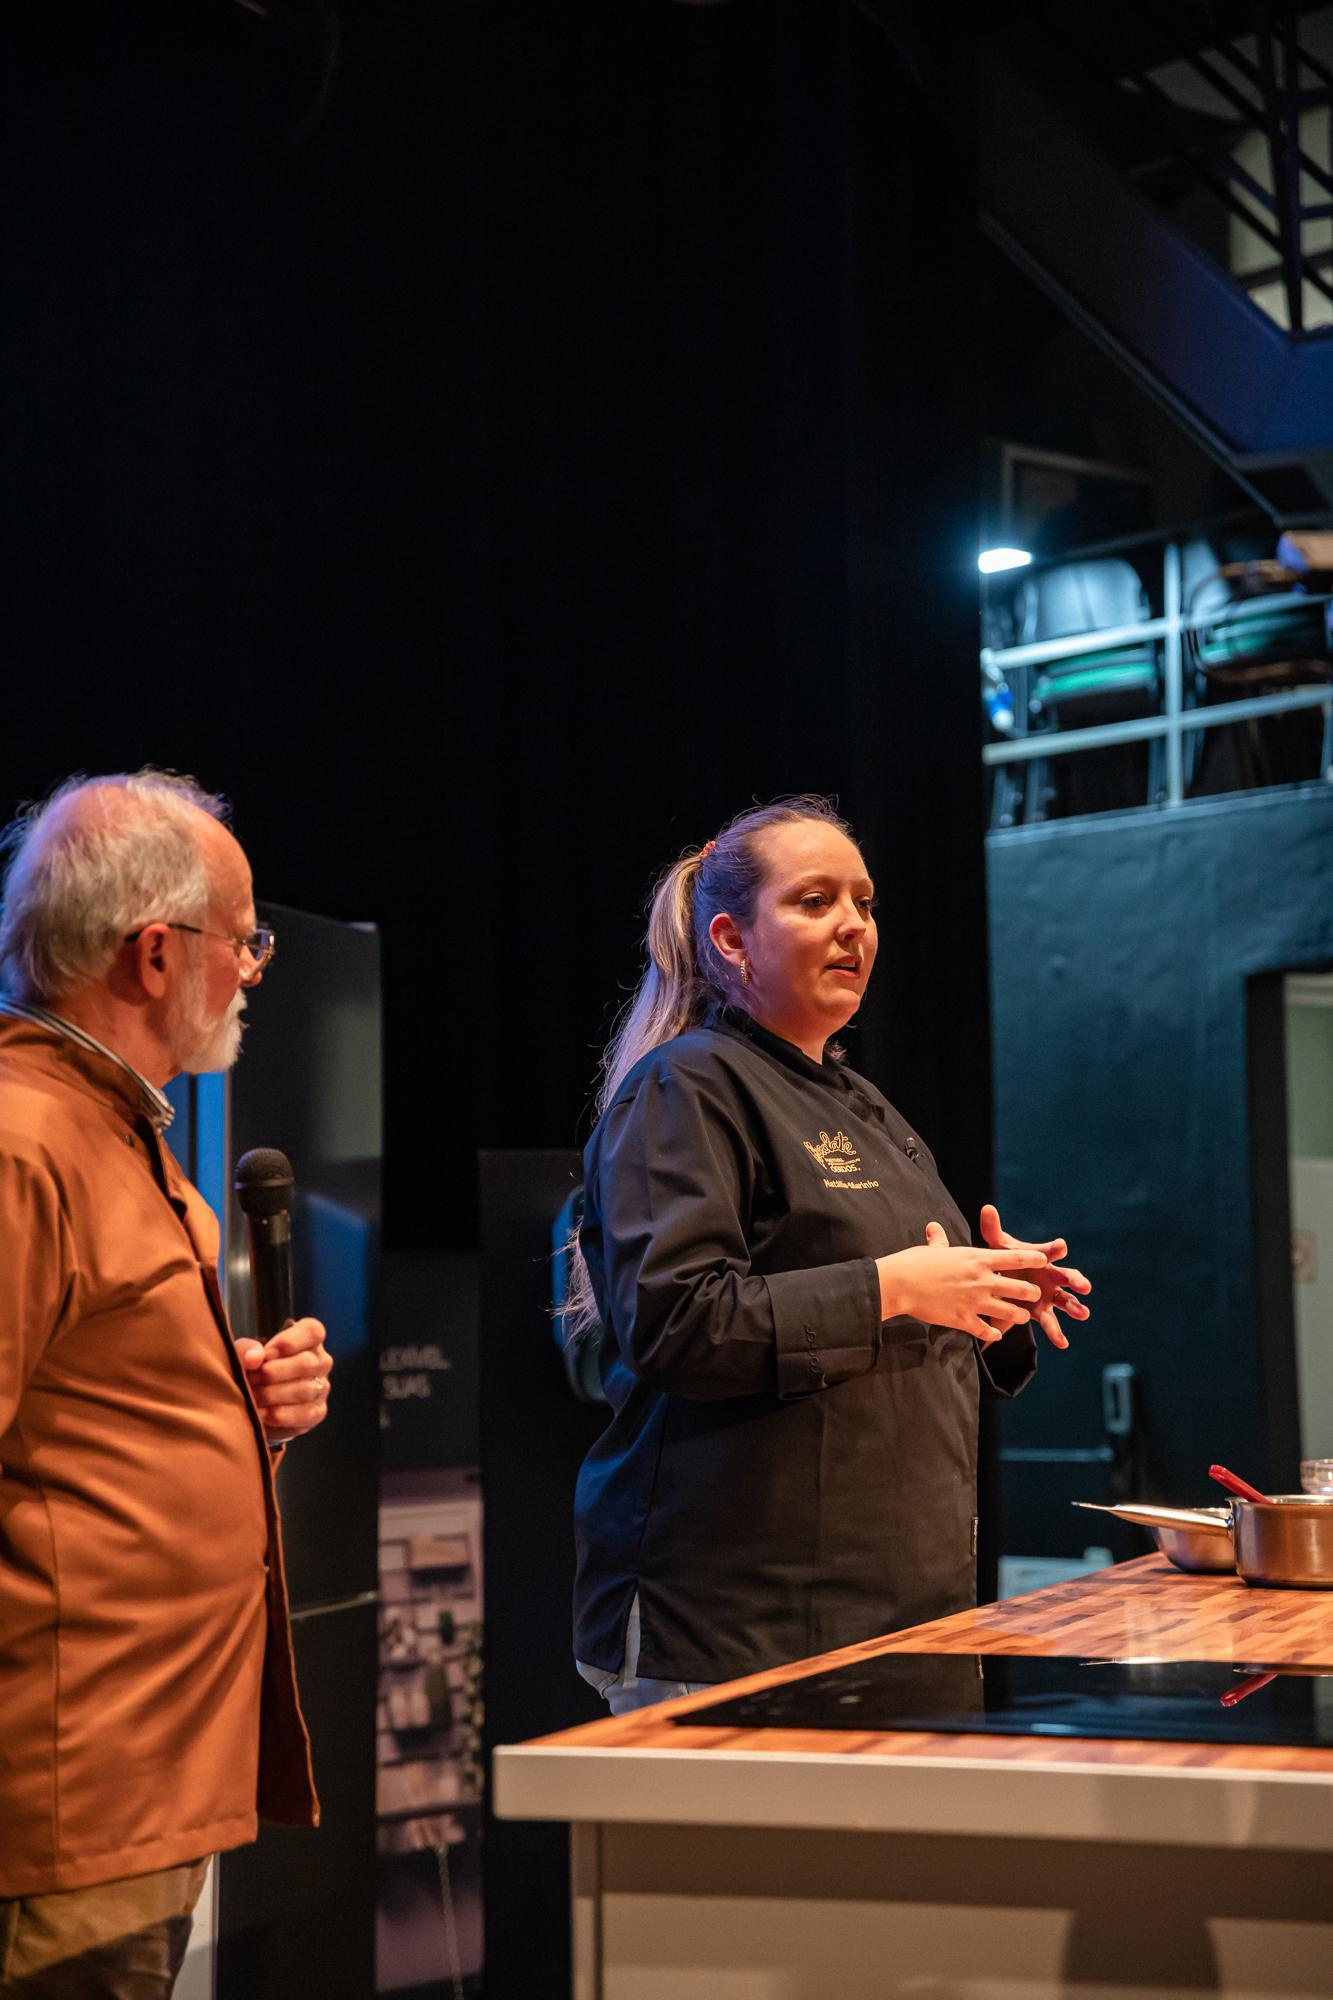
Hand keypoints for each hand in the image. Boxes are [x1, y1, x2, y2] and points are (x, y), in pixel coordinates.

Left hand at [235, 1317, 332, 1442]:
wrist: (253, 1402)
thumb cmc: (252, 1370)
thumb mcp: (244, 1355)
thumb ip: (246, 1350)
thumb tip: (254, 1358)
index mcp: (307, 1339)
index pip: (313, 1331)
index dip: (288, 1341)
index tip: (265, 1353)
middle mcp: (320, 1361)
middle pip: (307, 1363)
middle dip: (273, 1373)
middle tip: (251, 1379)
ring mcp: (322, 1387)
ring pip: (306, 1390)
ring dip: (272, 1395)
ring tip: (252, 1397)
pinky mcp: (317, 1412)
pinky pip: (305, 1414)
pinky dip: (279, 1415)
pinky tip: (260, 1414)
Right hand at [876, 1225, 1045, 1343]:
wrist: (900, 1284)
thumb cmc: (915, 1262)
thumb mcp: (932, 1248)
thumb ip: (939, 1240)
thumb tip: (933, 1228)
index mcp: (977, 1259)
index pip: (1015, 1258)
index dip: (1033, 1259)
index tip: (1044, 1260)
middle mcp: (981, 1280)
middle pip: (1019, 1288)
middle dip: (1031, 1293)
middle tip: (1034, 1294)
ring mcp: (974, 1301)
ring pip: (1009, 1312)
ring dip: (1019, 1316)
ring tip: (1022, 1317)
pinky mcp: (963, 1319)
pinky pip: (986, 1330)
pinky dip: (993, 1333)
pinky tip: (996, 1335)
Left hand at [978, 1202, 1090, 1350]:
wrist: (1003, 1280)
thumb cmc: (1007, 1260)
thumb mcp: (998, 1247)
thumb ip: (993, 1230)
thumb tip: (987, 1208)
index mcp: (1042, 1258)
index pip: (1051, 1251)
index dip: (1055, 1249)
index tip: (1061, 1247)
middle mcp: (1051, 1276)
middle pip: (1067, 1277)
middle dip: (1076, 1281)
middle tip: (1084, 1286)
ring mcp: (1050, 1295)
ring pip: (1066, 1301)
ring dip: (1075, 1307)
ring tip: (1083, 1314)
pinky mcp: (1042, 1312)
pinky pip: (1051, 1323)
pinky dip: (1057, 1334)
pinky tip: (1063, 1343)